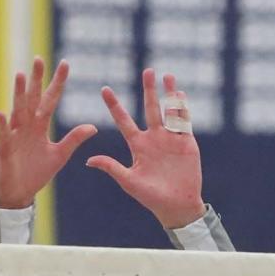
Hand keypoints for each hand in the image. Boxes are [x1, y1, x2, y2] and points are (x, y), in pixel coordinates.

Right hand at [0, 58, 96, 208]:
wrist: (20, 193)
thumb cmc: (36, 173)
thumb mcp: (59, 155)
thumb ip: (74, 139)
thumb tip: (94, 126)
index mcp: (40, 126)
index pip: (50, 99)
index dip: (57, 82)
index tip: (65, 64)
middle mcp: (26, 126)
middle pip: (32, 98)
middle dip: (35, 80)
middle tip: (39, 59)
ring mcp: (14, 135)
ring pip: (17, 110)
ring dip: (18, 93)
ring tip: (19, 75)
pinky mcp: (4, 148)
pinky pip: (4, 134)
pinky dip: (2, 124)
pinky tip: (1, 112)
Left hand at [85, 70, 205, 229]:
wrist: (176, 205)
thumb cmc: (150, 196)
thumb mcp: (128, 181)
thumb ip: (112, 167)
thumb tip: (88, 160)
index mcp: (137, 146)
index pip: (123, 121)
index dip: (114, 105)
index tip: (104, 89)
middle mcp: (153, 138)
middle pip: (149, 108)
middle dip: (148, 90)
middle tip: (147, 70)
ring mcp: (170, 138)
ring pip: (168, 110)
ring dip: (168, 93)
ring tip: (166, 75)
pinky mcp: (186, 142)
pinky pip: (183, 121)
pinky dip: (181, 107)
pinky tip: (178, 93)